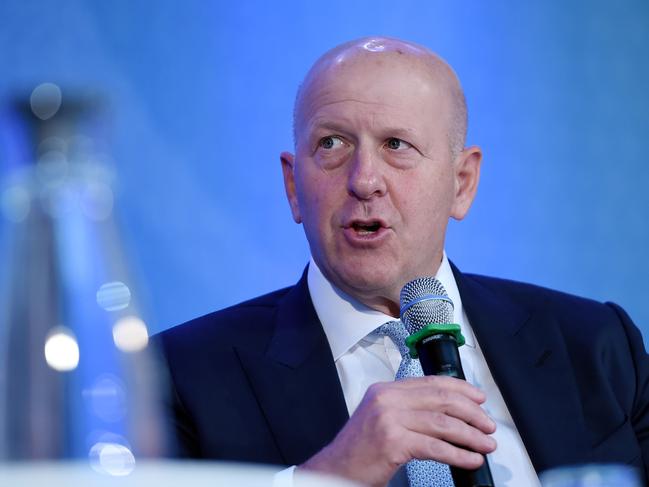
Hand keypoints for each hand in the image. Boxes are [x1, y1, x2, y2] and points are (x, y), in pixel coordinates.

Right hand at [297, 375, 496, 486]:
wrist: (334, 470)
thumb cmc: (359, 450)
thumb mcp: (381, 419)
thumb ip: (408, 409)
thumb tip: (448, 413)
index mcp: (385, 390)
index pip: (431, 382)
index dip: (461, 389)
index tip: (479, 398)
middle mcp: (386, 399)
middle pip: (441, 399)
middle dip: (471, 412)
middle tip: (487, 425)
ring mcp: (388, 419)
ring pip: (442, 423)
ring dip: (470, 435)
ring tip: (485, 444)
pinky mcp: (393, 442)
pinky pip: (435, 447)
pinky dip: (458, 454)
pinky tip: (470, 460)